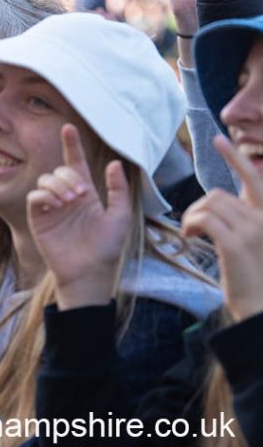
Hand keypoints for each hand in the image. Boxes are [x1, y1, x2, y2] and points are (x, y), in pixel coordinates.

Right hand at [26, 124, 131, 309]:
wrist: (89, 272)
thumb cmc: (106, 247)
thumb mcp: (120, 217)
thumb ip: (118, 190)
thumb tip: (114, 163)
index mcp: (85, 193)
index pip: (76, 163)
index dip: (72, 145)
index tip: (68, 127)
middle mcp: (66, 196)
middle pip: (59, 170)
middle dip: (69, 176)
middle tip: (81, 194)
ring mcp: (51, 206)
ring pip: (46, 179)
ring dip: (58, 185)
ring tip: (70, 201)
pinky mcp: (38, 218)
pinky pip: (35, 196)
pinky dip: (45, 195)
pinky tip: (57, 205)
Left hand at [182, 135, 262, 321]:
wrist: (261, 307)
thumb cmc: (254, 275)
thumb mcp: (253, 240)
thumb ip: (244, 216)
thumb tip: (223, 198)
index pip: (254, 180)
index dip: (235, 158)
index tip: (218, 139)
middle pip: (219, 194)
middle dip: (199, 206)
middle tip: (192, 222)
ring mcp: (253, 231)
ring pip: (209, 204)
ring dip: (193, 217)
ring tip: (194, 234)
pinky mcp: (236, 244)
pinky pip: (205, 218)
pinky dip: (192, 223)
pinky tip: (192, 235)